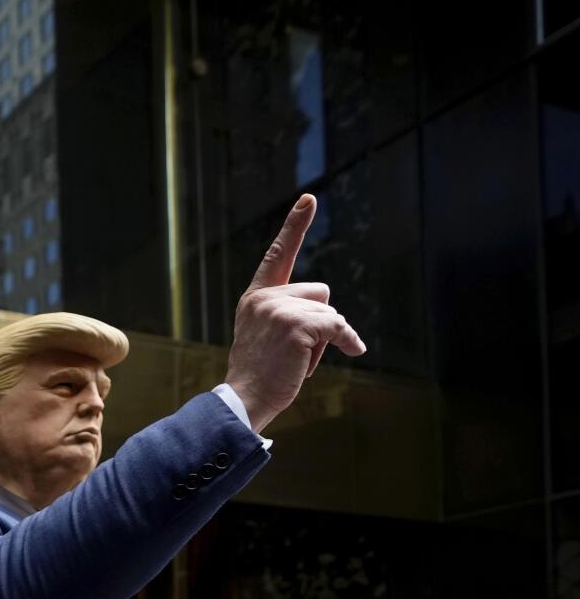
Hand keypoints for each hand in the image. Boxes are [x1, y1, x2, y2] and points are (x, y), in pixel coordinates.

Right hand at [222, 195, 366, 431]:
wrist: (244, 399)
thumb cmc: (260, 375)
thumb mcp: (266, 335)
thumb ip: (288, 314)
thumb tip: (332, 319)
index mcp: (255, 298)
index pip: (278, 256)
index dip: (294, 226)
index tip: (308, 198)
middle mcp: (264, 298)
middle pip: (320, 292)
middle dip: (319, 321)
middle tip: (294, 351)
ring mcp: (279, 309)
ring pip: (329, 312)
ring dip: (325, 339)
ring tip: (297, 359)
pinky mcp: (297, 324)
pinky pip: (338, 326)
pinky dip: (348, 340)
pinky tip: (354, 351)